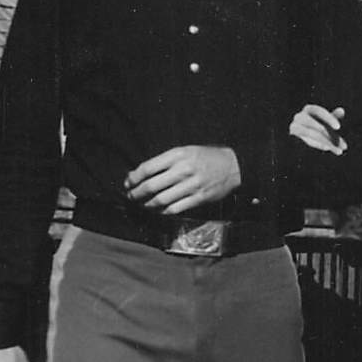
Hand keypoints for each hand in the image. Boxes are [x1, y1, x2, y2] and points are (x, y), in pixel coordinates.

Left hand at [124, 145, 240, 213]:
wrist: (233, 166)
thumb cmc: (207, 157)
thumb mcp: (186, 150)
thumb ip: (167, 161)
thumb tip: (144, 173)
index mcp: (177, 155)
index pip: (147, 168)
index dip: (133, 177)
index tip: (128, 182)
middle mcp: (183, 170)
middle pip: (151, 186)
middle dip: (136, 194)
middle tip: (131, 196)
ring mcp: (191, 186)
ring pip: (161, 200)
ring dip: (148, 204)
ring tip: (143, 205)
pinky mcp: (199, 198)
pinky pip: (176, 208)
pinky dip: (164, 211)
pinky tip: (159, 210)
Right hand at [290, 103, 347, 154]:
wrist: (295, 140)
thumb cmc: (314, 126)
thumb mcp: (324, 121)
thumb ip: (333, 117)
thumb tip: (342, 110)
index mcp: (309, 109)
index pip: (319, 111)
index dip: (329, 118)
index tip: (338, 127)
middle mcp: (300, 116)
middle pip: (318, 126)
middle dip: (332, 137)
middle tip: (344, 146)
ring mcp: (295, 125)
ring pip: (313, 135)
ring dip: (328, 143)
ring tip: (339, 151)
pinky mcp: (293, 135)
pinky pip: (308, 141)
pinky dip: (319, 145)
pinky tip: (327, 148)